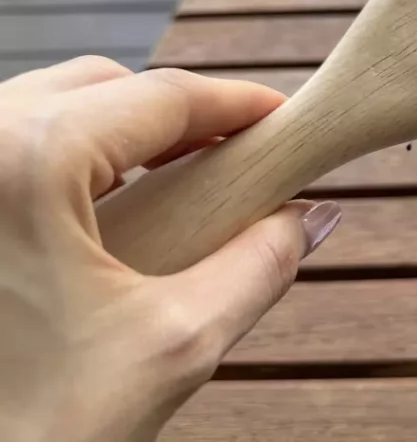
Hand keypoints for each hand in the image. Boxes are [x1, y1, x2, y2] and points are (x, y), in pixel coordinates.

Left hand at [0, 58, 341, 441]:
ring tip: (183, 177)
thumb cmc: (35, 427)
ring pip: (54, 106)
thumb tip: (311, 219)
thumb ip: (260, 266)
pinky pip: (15, 142)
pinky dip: (75, 154)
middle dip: (180, 112)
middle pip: (103, 85)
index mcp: (24, 162)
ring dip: (125, 130)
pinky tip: (112, 200)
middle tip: (239, 155)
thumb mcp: (176, 343)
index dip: (237, 102)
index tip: (283, 118)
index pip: (160, 98)